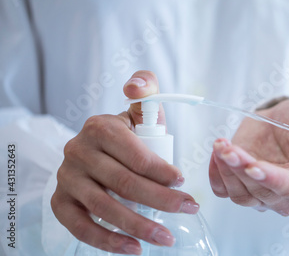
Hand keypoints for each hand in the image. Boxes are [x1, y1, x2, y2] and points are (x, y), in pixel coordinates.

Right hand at [51, 71, 198, 254]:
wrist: (97, 149)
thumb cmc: (128, 134)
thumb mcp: (139, 110)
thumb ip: (146, 92)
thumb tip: (135, 88)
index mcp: (100, 128)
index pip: (136, 155)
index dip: (162, 172)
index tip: (184, 183)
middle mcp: (78, 151)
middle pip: (124, 183)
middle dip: (161, 200)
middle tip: (188, 209)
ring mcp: (66, 179)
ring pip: (105, 208)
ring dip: (139, 226)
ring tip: (166, 237)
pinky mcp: (61, 202)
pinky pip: (82, 227)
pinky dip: (108, 241)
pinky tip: (134, 248)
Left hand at [209, 99, 288, 215]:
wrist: (283, 116)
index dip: (270, 179)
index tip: (252, 165)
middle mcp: (284, 195)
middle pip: (260, 193)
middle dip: (241, 169)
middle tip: (228, 147)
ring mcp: (259, 193)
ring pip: (240, 194)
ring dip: (227, 170)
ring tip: (221, 145)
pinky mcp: (240, 185)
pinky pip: (223, 190)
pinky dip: (216, 174)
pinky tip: (217, 153)